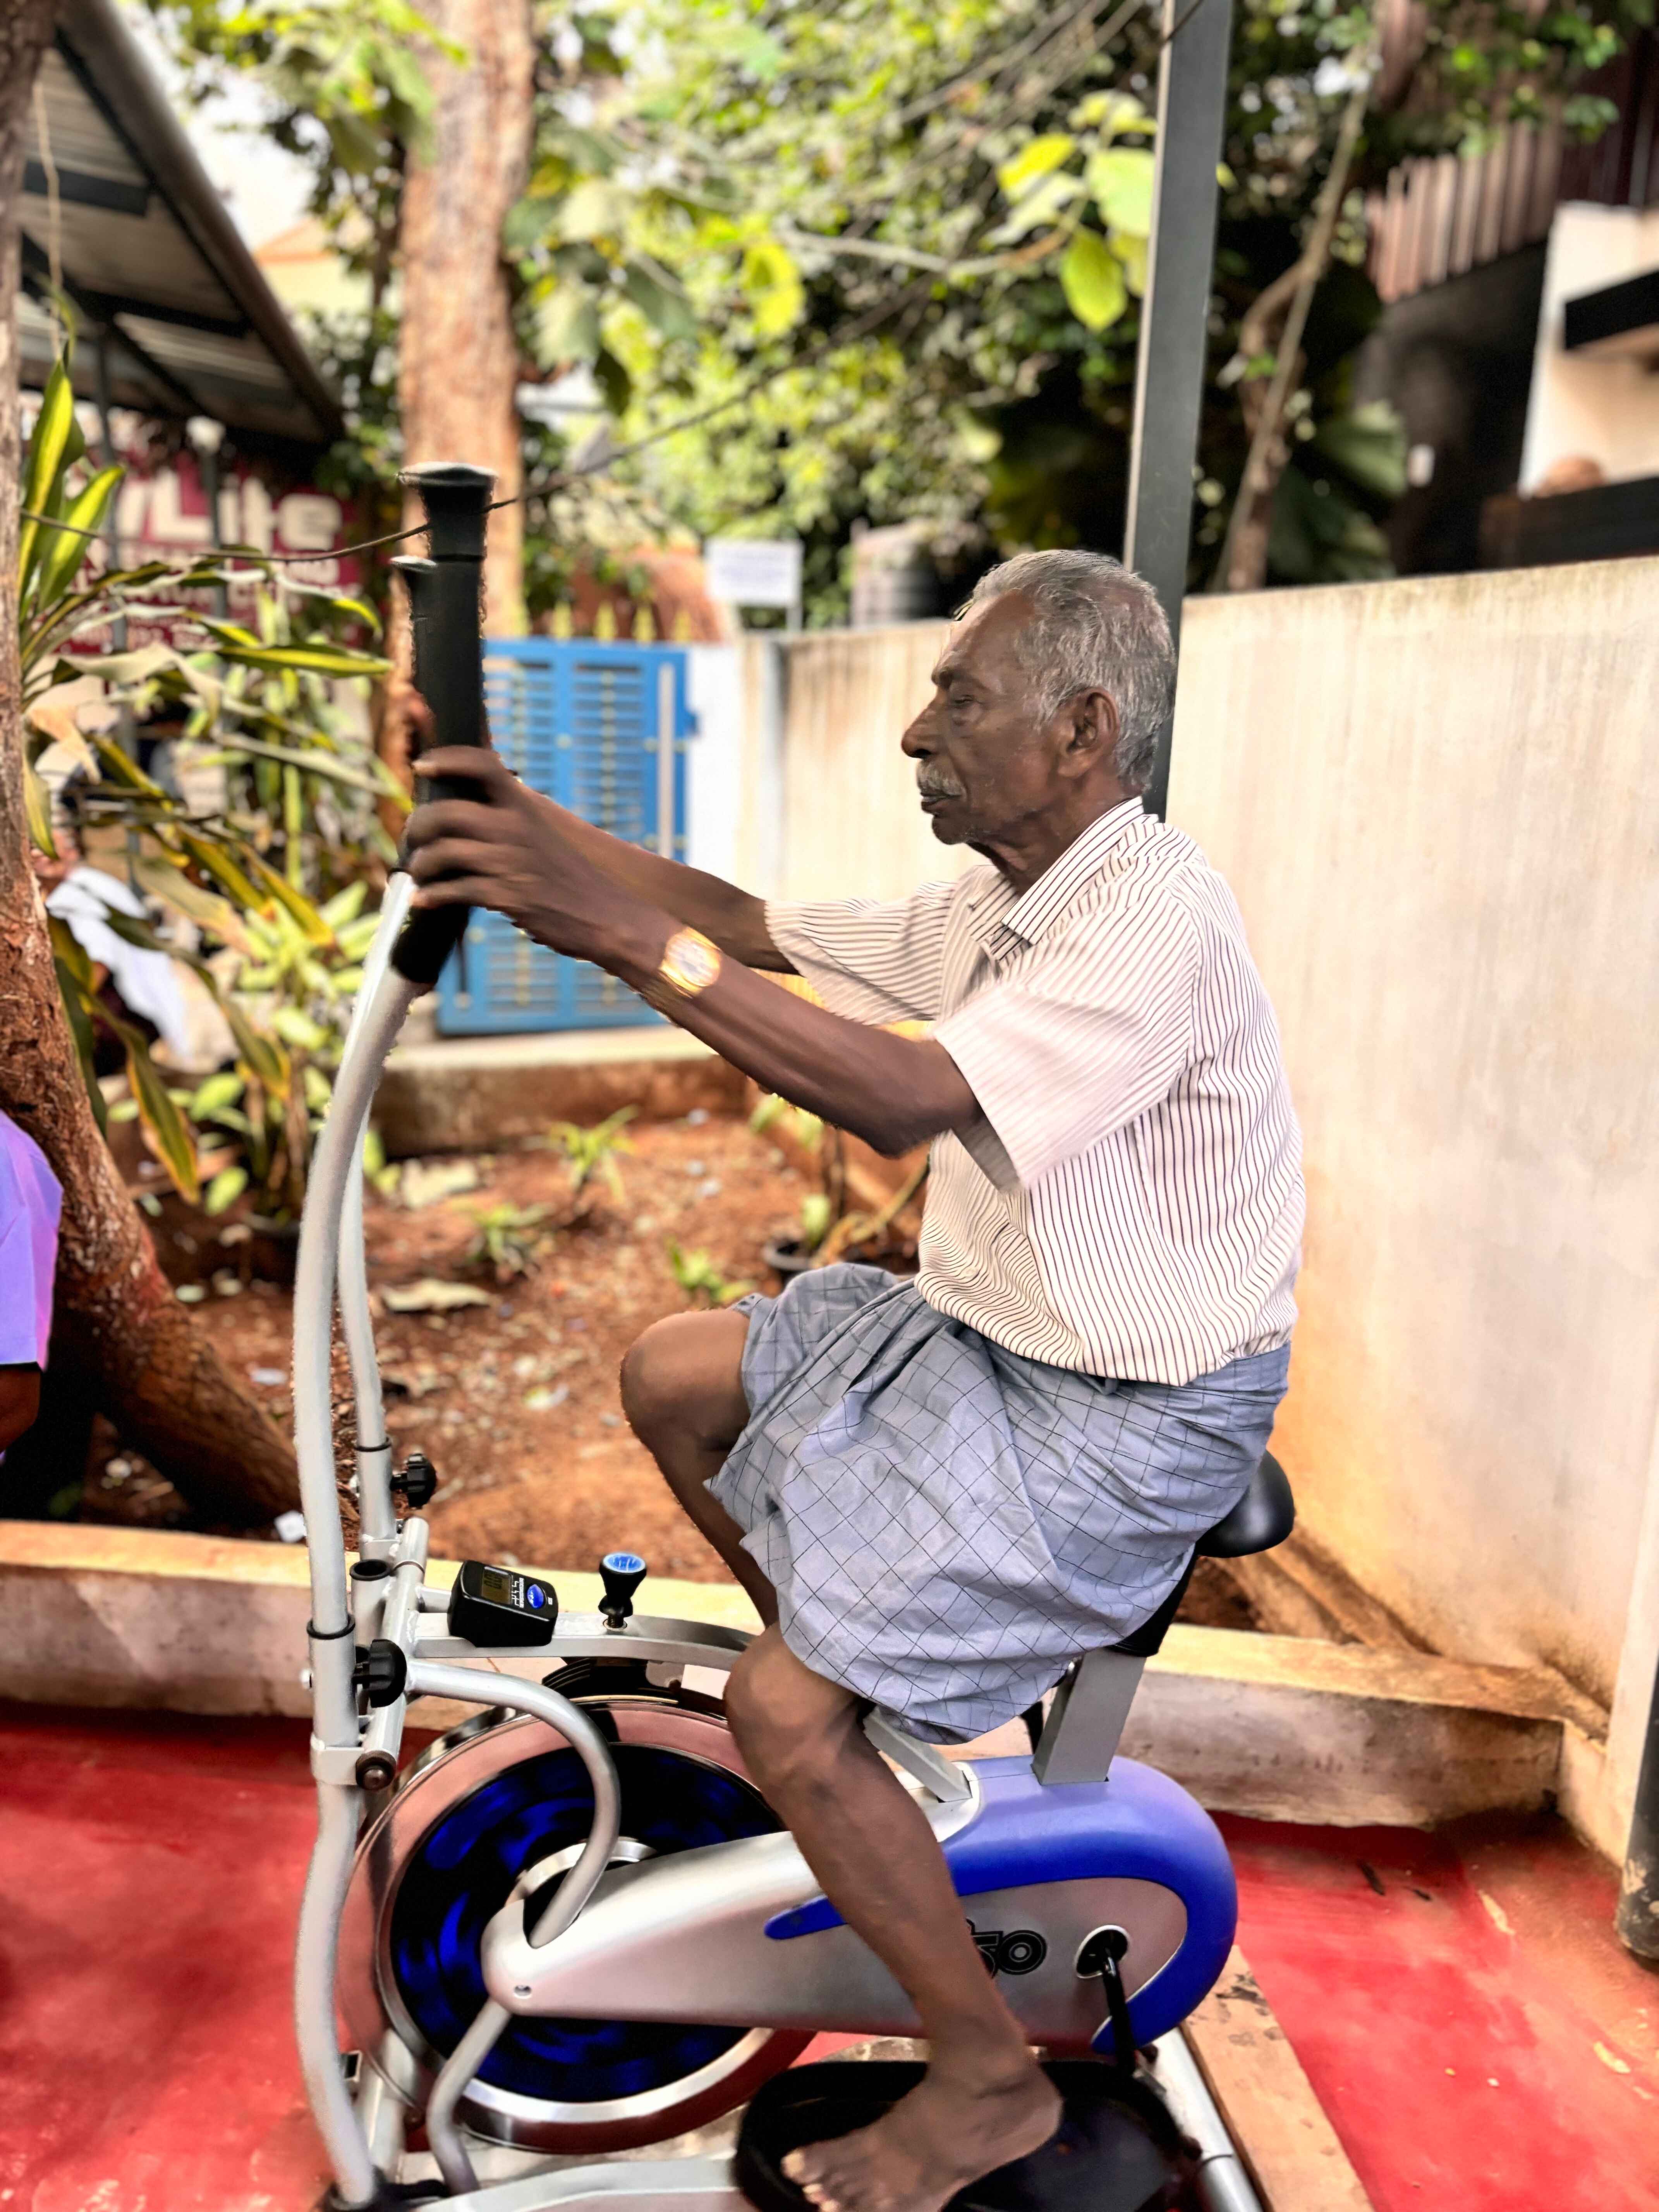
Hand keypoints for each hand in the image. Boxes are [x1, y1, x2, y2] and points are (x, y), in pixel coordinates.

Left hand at [405, 738, 630, 963]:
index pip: (481, 764)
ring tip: (419, 874)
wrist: (604, 915)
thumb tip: (464, 811)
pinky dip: (431, 896)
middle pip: (445, 812)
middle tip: (412, 840)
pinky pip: (453, 891)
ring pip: (442, 853)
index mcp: (524, 806)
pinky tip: (424, 900)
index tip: (421, 767)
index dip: (446, 759)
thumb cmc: (568, 876)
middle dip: (417, 828)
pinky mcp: (506, 896)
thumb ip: (508, 817)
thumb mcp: (541, 833)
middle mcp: (514, 828)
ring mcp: (509, 862)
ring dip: (421, 866)